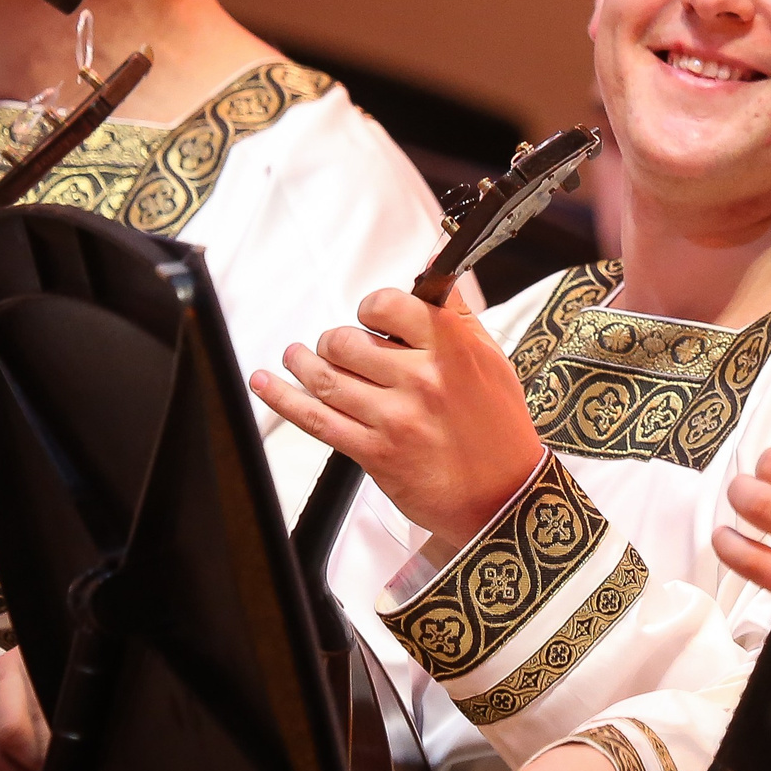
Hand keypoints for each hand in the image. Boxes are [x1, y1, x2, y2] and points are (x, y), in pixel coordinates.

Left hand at [251, 289, 543, 555]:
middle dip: (335, 342)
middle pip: (347, 341)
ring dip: (302, 363)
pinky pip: (316, 419)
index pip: (387, 304)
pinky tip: (268, 383)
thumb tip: (434, 274)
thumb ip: (457, 316)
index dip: (370, 309)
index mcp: (451, 349)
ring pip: (326, 377)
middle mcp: (421, 379)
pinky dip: (284, 398)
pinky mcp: (375, 452)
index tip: (370, 319)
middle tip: (338, 349)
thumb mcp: (491, 360)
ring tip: (296, 357)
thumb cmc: (500, 431)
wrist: (503, 496)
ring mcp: (395, 417)